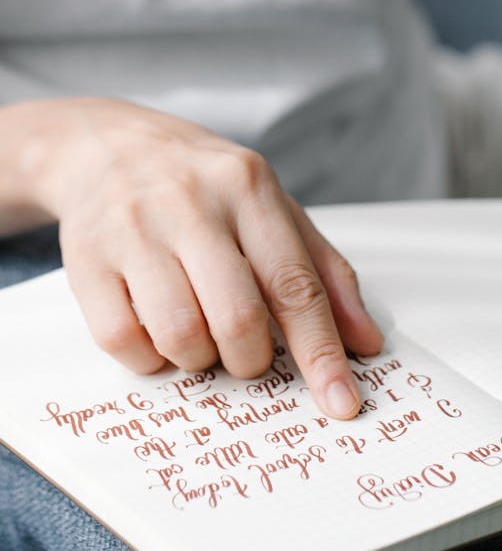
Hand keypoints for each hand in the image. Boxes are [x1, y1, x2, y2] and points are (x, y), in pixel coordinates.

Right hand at [19, 98, 381, 418]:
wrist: (109, 147)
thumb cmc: (208, 190)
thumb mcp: (275, 212)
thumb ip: (326, 275)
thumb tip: (366, 344)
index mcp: (249, 187)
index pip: (295, 285)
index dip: (321, 352)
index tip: (341, 403)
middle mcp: (191, 203)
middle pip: (238, 319)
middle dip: (250, 359)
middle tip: (245, 353)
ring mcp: (133, 229)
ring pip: (180, 335)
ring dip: (199, 360)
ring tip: (199, 335)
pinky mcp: (86, 258)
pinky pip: (122, 340)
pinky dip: (149, 358)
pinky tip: (156, 333)